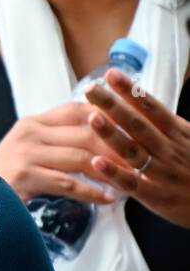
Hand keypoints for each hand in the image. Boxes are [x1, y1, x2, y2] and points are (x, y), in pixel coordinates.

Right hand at [0, 101, 120, 205]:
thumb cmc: (4, 177)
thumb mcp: (27, 150)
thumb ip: (53, 140)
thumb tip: (94, 139)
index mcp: (32, 122)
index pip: (76, 109)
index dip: (106, 115)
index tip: (131, 126)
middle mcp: (29, 132)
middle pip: (85, 133)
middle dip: (117, 146)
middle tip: (141, 158)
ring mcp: (25, 153)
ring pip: (80, 157)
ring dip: (110, 170)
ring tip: (131, 179)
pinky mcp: (24, 175)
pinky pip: (68, 182)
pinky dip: (92, 192)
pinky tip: (108, 198)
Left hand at [83, 68, 189, 227]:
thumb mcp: (189, 139)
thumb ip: (166, 124)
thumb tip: (139, 99)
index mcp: (178, 133)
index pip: (151, 108)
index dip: (131, 91)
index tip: (111, 74)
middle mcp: (170, 149)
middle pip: (137, 124)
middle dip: (112, 105)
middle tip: (90, 89)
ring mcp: (163, 173)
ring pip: (134, 151)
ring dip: (112, 135)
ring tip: (91, 118)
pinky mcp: (156, 196)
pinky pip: (133, 183)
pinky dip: (115, 173)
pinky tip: (97, 162)